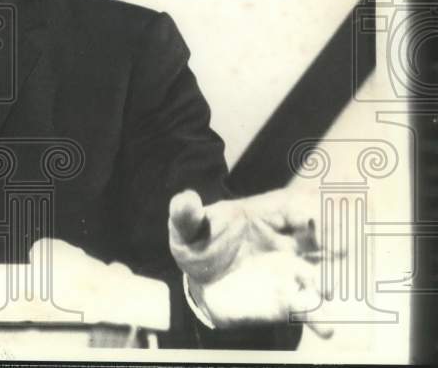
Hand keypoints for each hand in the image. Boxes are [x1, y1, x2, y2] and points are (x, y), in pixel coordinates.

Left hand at [168, 187, 335, 337]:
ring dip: (325, 282)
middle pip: (318, 238)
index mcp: (264, 216)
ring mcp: (288, 273)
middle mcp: (285, 243)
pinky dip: (316, 317)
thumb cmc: (200, 245)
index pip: (293, 207)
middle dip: (333, 240)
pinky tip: (326, 328)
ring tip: (327, 290)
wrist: (200, 282)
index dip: (306, 210)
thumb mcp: (186, 229)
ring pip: (315, 276)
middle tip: (341, 247)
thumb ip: (186, 214)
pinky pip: (305, 309)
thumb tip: (186, 199)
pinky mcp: (285, 301)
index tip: (312, 219)